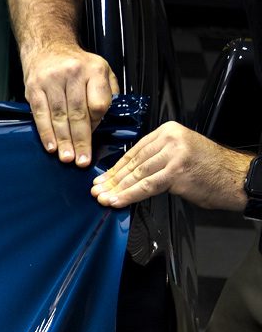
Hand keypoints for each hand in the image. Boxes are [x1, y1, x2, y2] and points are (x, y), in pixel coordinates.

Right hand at [21, 42, 118, 167]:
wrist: (48, 47)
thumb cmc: (77, 64)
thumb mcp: (101, 70)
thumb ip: (106, 93)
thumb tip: (104, 121)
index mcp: (95, 69)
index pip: (99, 103)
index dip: (97, 123)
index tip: (94, 136)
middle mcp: (73, 73)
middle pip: (79, 113)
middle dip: (81, 140)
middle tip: (82, 160)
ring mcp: (52, 81)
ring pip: (59, 117)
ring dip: (63, 141)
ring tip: (67, 158)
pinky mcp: (34, 88)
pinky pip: (41, 115)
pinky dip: (46, 133)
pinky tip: (51, 147)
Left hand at [92, 121, 250, 211]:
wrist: (234, 177)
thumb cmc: (208, 169)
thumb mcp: (179, 155)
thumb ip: (156, 159)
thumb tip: (127, 175)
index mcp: (169, 131)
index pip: (134, 151)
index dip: (115, 168)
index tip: (101, 179)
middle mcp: (171, 139)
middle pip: (134, 163)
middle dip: (112, 180)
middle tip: (97, 191)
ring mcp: (174, 153)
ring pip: (138, 175)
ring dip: (117, 190)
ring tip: (103, 198)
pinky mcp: (176, 170)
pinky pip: (147, 185)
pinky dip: (129, 195)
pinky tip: (117, 201)